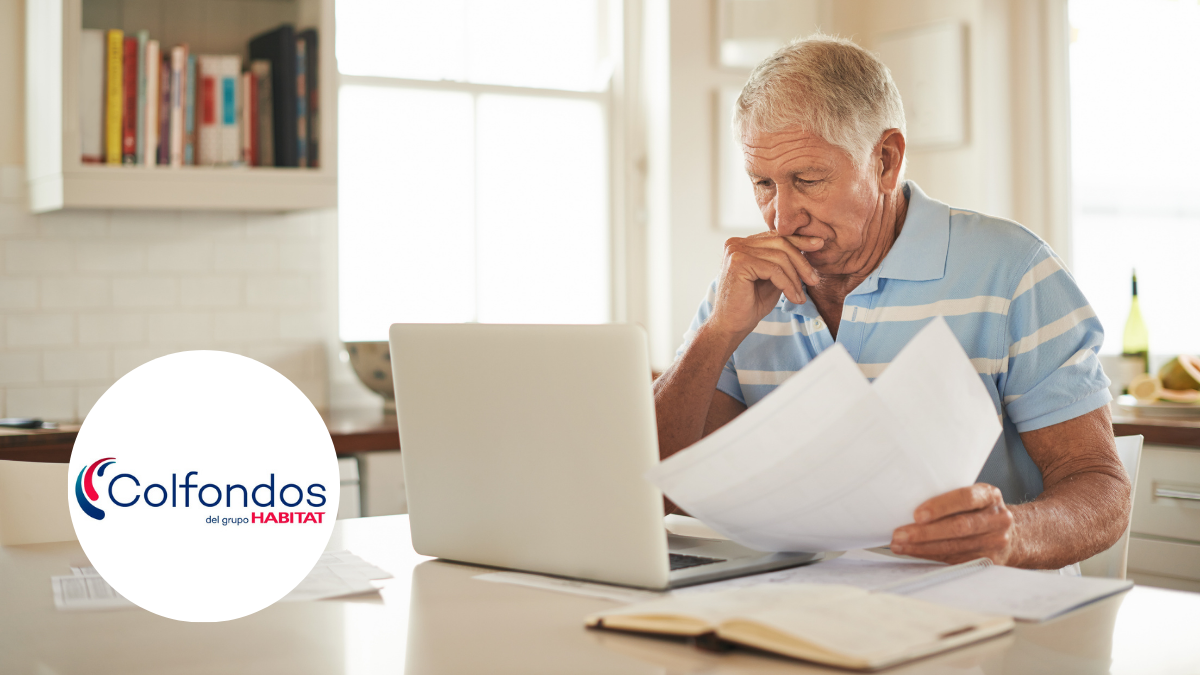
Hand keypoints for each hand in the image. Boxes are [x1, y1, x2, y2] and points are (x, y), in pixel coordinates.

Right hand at [708, 232, 824, 336]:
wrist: (730, 326)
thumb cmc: (749, 305)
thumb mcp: (772, 279)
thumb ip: (783, 263)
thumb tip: (809, 247)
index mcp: (742, 243)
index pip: (776, 236)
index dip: (799, 240)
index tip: (819, 245)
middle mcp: (736, 243)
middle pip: (780, 242)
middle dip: (801, 261)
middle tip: (814, 280)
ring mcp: (735, 251)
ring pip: (779, 257)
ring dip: (795, 278)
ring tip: (802, 295)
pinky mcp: (738, 263)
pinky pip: (773, 270)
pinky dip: (788, 285)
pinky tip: (793, 298)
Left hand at [890, 484, 1016, 564]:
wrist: (1014, 533)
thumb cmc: (981, 509)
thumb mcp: (975, 495)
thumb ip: (951, 495)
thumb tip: (908, 500)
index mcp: (990, 495)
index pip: (966, 498)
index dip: (940, 506)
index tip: (917, 514)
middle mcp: (997, 519)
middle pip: (959, 527)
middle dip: (925, 533)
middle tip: (899, 534)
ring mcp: (995, 542)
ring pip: (954, 547)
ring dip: (922, 548)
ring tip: (899, 545)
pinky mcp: (989, 561)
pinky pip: (955, 560)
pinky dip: (931, 556)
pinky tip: (914, 552)